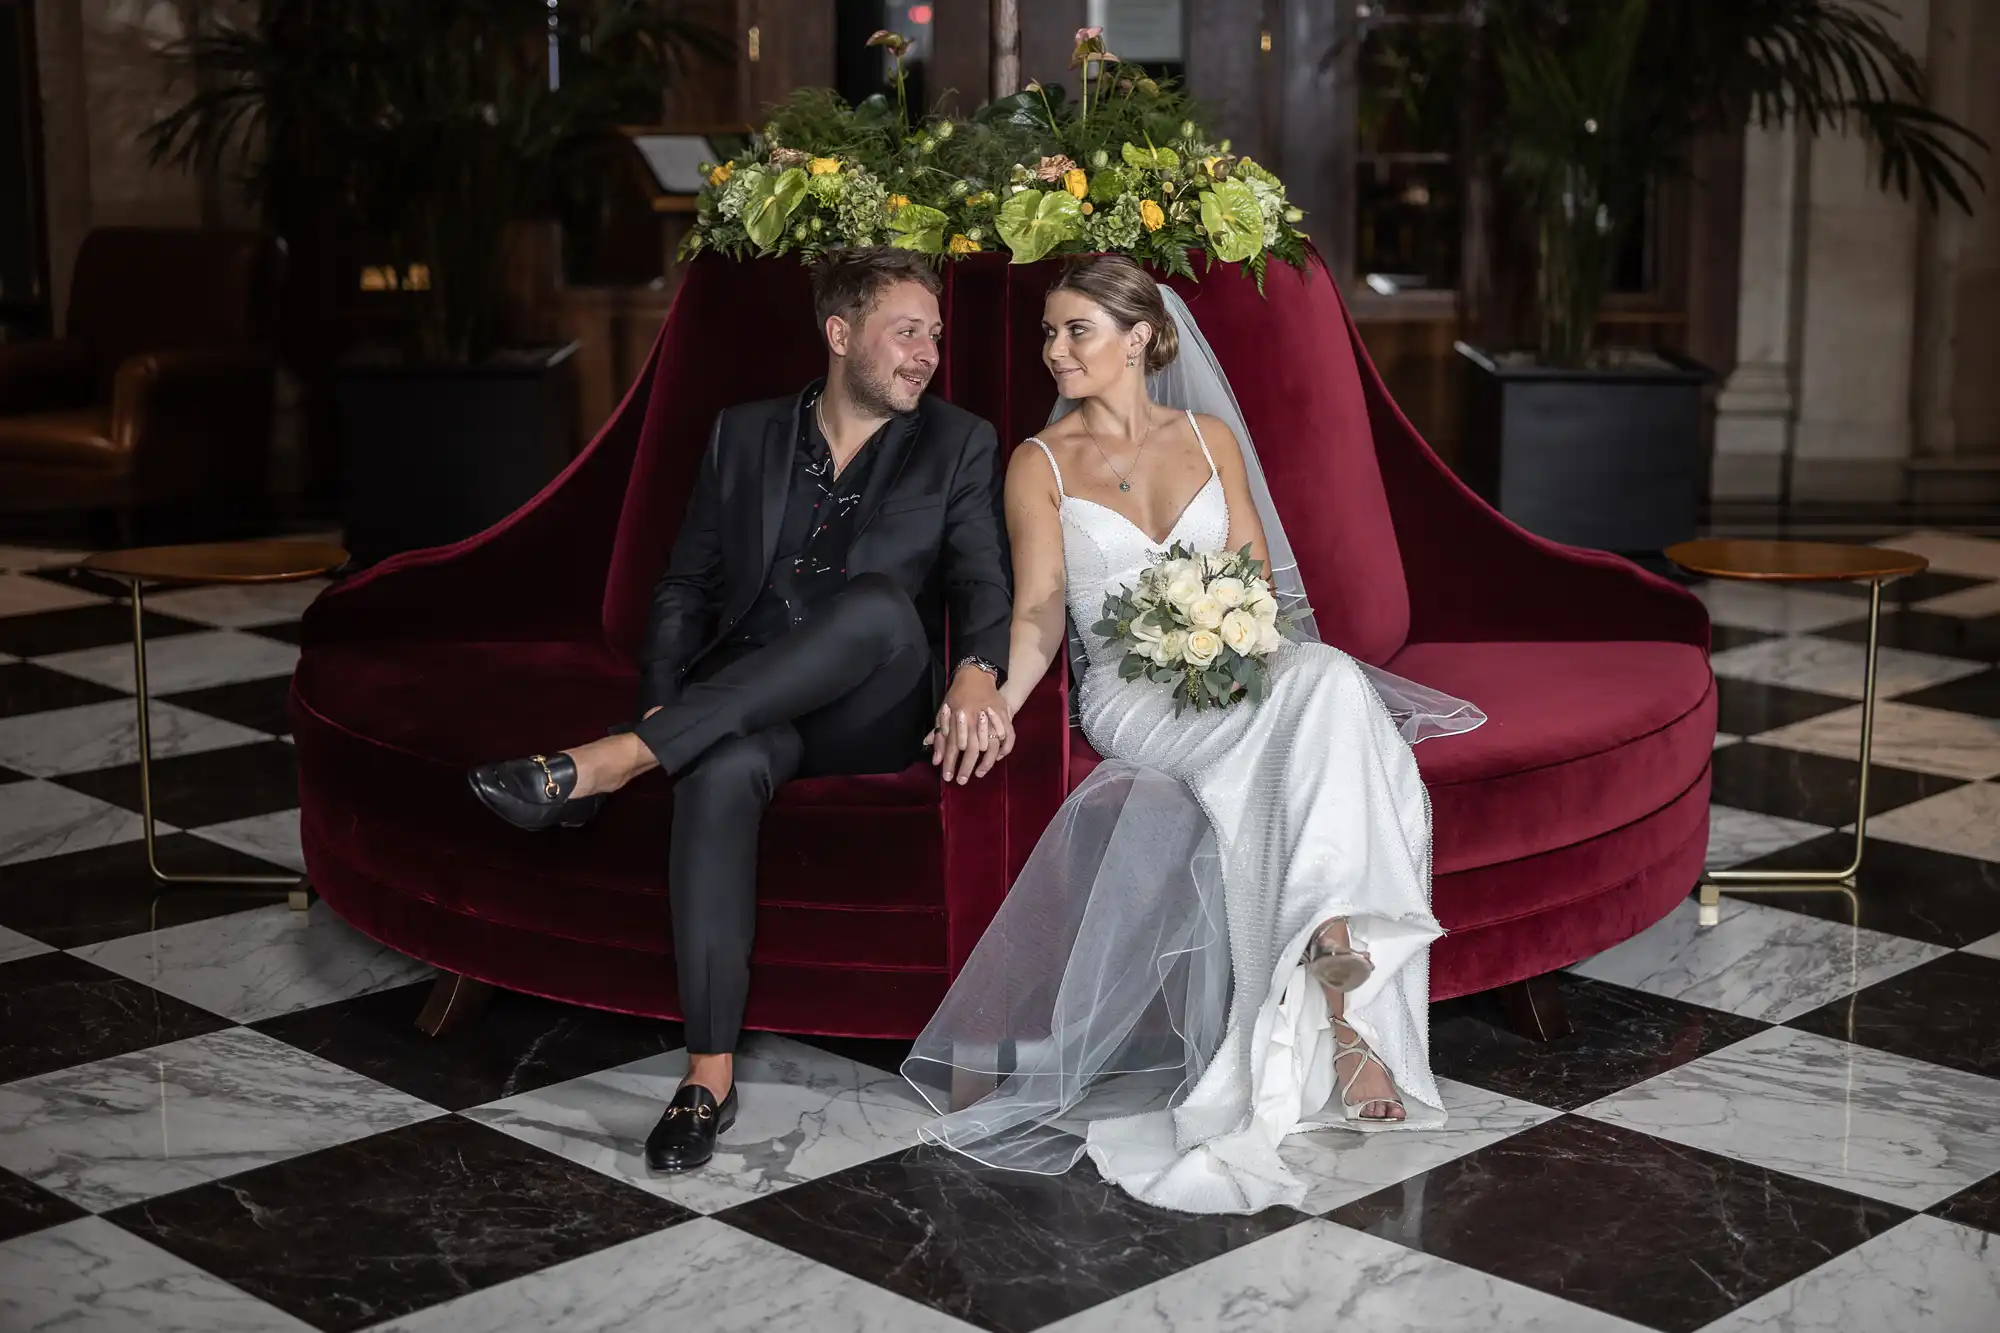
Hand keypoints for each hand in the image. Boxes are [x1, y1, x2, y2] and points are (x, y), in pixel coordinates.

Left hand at [926, 666, 1013, 783]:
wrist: (975, 675)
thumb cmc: (956, 695)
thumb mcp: (943, 713)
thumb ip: (939, 736)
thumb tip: (935, 759)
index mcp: (958, 719)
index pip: (952, 747)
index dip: (950, 764)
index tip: (947, 777)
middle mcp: (975, 720)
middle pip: (971, 751)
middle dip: (966, 768)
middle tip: (962, 781)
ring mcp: (991, 718)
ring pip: (991, 747)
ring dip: (985, 763)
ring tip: (979, 774)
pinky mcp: (1004, 715)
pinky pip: (1008, 737)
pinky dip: (1004, 749)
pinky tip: (998, 758)